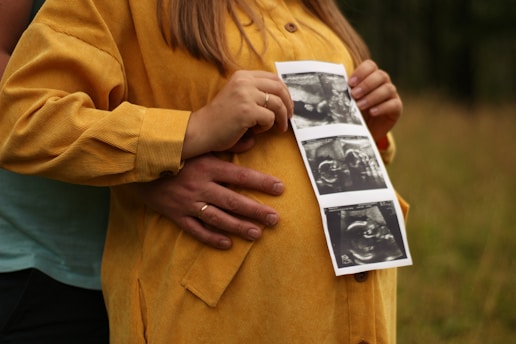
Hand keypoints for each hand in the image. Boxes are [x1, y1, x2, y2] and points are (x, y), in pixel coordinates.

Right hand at [134, 154, 283, 248]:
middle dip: (256, 210)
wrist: (139, 166)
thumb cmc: (174, 155)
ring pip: (218, 218)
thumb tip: (253, 141)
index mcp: (208, 167)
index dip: (261, 183)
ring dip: (238, 227)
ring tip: (257, 234)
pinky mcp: (176, 215)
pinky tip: (227, 244)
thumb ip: (227, 146)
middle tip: (275, 219)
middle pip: (233, 200)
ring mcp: (188, 202)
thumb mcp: (201, 147)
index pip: (241, 175)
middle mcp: (201, 186)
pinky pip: (196, 229)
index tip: (280, 188)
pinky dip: (211, 238)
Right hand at [182, 70, 292, 158]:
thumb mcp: (237, 96)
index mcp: (242, 76)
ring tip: (278, 128)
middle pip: (280, 88)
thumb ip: (255, 92)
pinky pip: (270, 118)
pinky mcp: (247, 111)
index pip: (273, 78)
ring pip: (278, 104)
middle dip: (289, 104)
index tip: (287, 104)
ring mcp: (245, 95)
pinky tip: (256, 131)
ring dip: (281, 118)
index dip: (284, 92)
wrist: (201, 129)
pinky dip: (267, 126)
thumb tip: (283, 99)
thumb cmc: (220, 118)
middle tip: (289, 117)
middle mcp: (244, 81)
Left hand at [348, 60, 402, 140]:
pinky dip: (382, 107)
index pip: (370, 66)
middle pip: (380, 75)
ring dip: (372, 97)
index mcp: (371, 76)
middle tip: (354, 94)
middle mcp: (383, 83)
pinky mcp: (396, 108)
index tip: (350, 83)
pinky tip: (372, 112)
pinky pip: (393, 104)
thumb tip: (337, 86)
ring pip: (388, 89)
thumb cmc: (354, 112)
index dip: (361, 72)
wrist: (362, 131)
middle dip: (366, 84)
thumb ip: (346, 92)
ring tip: (360, 105)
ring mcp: (391, 95)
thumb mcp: (348, 101)